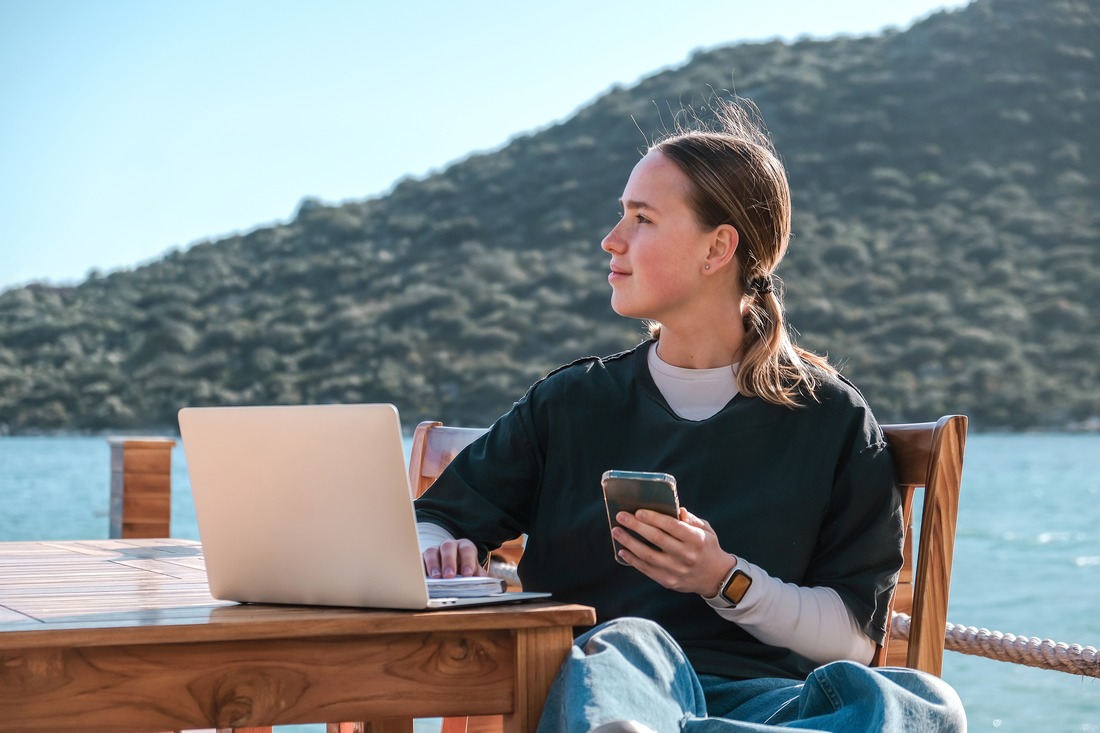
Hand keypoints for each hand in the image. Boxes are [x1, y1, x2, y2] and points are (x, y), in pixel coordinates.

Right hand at [421, 538, 488, 578]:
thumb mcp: (473, 572)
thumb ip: (478, 576)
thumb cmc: (463, 570)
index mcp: (464, 547)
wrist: (451, 570)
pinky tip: (422, 577)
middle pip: (448, 547)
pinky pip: (419, 560)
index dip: (468, 560)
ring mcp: (434, 551)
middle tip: (450, 575)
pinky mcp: (422, 559)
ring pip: (432, 551)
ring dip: (433, 564)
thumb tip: (482, 582)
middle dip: (449, 561)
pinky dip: (420, 567)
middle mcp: (448, 546)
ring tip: (436, 577)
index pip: (467, 549)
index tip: (468, 573)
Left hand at [612, 507, 735, 595]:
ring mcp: (676, 570)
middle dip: (636, 526)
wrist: (716, 577)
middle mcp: (686, 555)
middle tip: (621, 516)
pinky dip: (633, 560)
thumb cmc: (707, 547)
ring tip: (616, 531)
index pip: (672, 526)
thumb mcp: (706, 530)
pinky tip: (623, 551)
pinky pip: (646, 569)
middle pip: (657, 539)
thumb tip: (675, 509)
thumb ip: (690, 519)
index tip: (638, 511)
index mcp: (696, 539)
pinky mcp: (669, 581)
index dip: (653, 518)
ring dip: (629, 542)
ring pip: (648, 555)